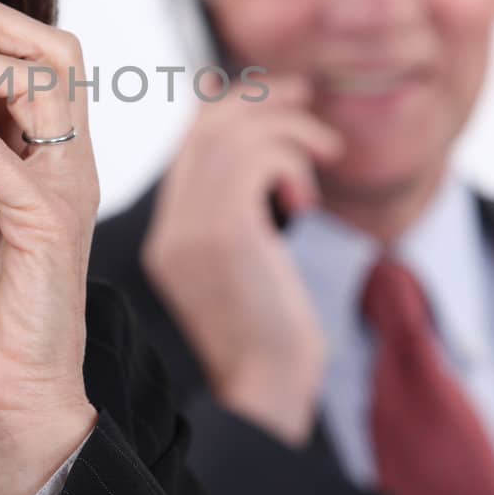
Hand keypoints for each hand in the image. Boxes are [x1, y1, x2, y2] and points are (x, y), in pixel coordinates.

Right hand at [142, 76, 341, 444]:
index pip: (190, 144)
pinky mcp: (226, 232)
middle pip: (206, 127)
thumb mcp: (252, 271)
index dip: (231, 107)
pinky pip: (256, 157)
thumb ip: (246, 218)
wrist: (266, 395)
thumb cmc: (273, 341)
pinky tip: (306, 201)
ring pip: (233, 134)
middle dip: (262, 101)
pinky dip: (292, 160)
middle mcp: (171, 229)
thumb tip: (270, 163)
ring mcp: (192, 229)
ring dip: (288, 131)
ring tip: (323, 155)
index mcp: (171, 238)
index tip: (279, 99)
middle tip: (305, 99)